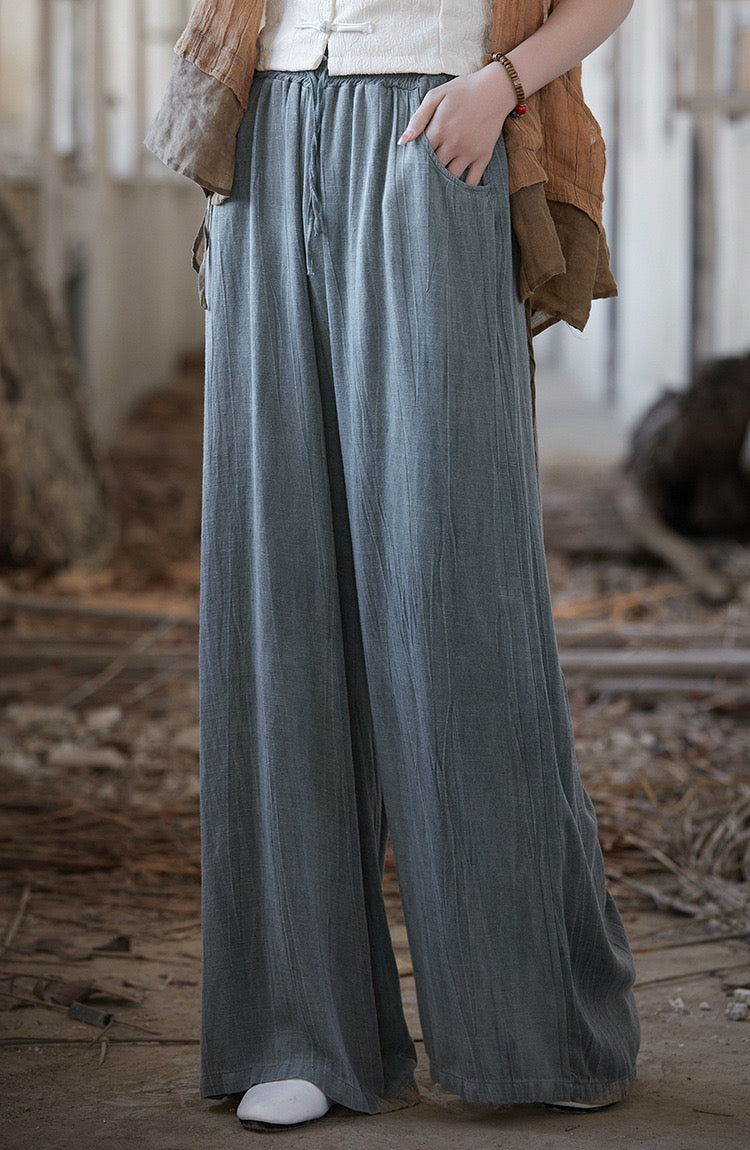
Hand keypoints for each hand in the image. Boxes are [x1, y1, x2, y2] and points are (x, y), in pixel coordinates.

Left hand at [396, 64, 516, 185]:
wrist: (496, 89)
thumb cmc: (463, 90)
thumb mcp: (436, 96)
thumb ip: (418, 118)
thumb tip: (402, 142)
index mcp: (439, 129)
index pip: (420, 154)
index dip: (414, 160)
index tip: (411, 163)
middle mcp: (454, 143)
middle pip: (433, 168)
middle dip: (426, 173)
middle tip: (421, 177)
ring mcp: (469, 151)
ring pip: (450, 177)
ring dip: (442, 182)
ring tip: (436, 183)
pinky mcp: (483, 156)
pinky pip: (472, 181)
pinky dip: (463, 188)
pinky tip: (456, 189)